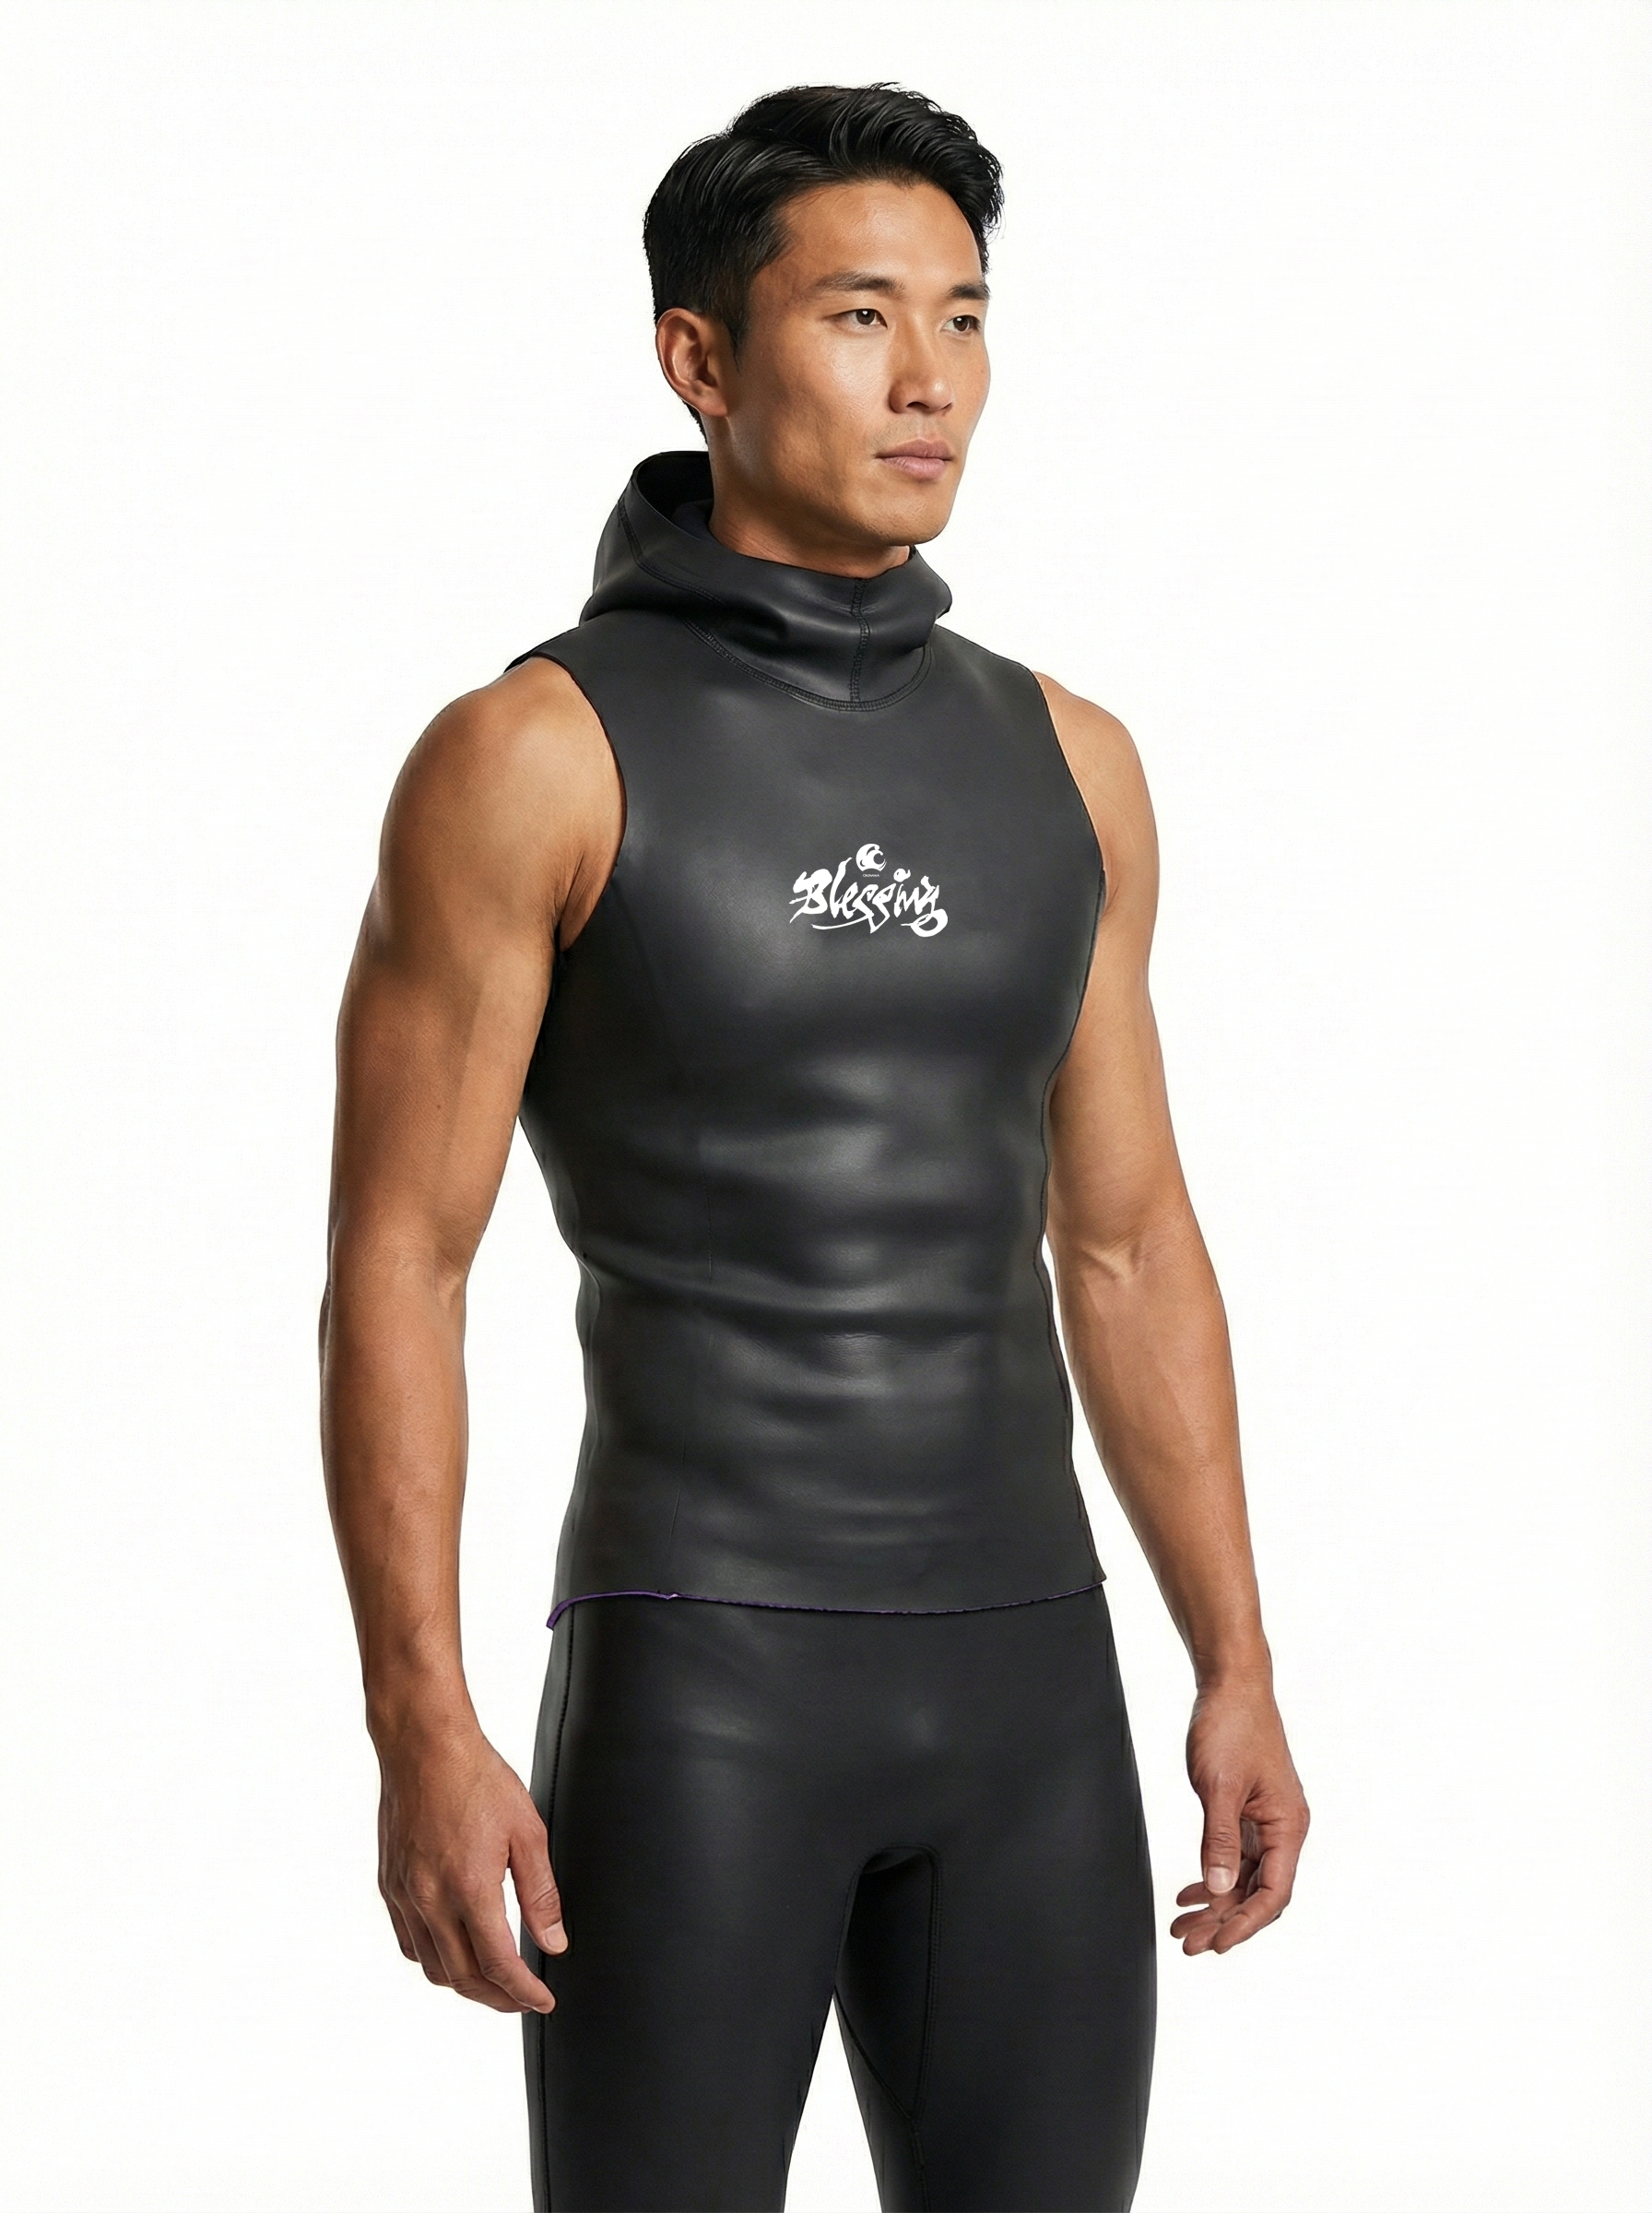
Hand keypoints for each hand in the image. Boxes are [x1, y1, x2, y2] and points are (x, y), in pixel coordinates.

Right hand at [376, 1722, 568, 2012]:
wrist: (424, 1746)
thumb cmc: (479, 1779)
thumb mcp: (527, 1832)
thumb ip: (541, 1894)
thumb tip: (553, 1943)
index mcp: (469, 1887)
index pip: (498, 1964)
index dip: (523, 1992)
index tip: (543, 2001)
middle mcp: (430, 1899)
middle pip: (462, 1977)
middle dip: (497, 1998)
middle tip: (523, 1998)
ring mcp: (404, 1895)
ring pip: (432, 1967)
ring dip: (464, 1983)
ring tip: (493, 1981)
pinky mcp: (389, 1885)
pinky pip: (409, 1942)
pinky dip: (434, 1959)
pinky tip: (454, 1950)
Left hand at [1172, 1678, 1308, 1955]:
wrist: (1231, 1684)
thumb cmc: (1231, 1726)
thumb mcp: (1219, 1785)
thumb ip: (1219, 1839)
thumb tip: (1220, 1888)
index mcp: (1287, 1826)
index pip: (1273, 1893)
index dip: (1245, 1924)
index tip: (1215, 1944)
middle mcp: (1283, 1829)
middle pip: (1257, 1892)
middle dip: (1223, 1921)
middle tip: (1187, 1942)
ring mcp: (1266, 1821)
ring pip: (1243, 1877)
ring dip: (1214, 1903)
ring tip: (1181, 1924)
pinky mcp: (1248, 1811)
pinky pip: (1235, 1856)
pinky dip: (1213, 1875)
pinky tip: (1189, 1891)